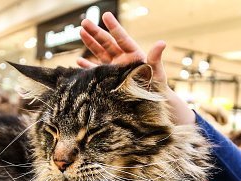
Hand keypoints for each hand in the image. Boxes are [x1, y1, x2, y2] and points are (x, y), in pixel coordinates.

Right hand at [78, 12, 194, 124]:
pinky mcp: (109, 81)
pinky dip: (87, 67)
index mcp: (133, 54)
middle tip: (84, 22)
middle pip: (107, 43)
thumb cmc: (157, 88)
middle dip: (95, 32)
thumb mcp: (157, 72)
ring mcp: (115, 69)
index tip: (106, 15)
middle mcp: (122, 59)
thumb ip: (155, 58)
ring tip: (81, 32)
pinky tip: (78, 62)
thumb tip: (161, 43)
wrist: (153, 105)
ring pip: (100, 53)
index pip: (122, 38)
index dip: (114, 27)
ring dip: (90, 43)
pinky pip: (96, 72)